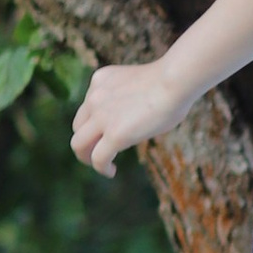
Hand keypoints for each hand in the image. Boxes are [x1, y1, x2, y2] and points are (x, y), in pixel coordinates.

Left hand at [71, 60, 190, 174]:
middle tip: (99, 154)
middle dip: (86, 143)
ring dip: (87, 158)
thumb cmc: (172, 83)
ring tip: (102, 167)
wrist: (174, 81)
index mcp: (100, 81)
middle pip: (78, 127)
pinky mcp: (114, 134)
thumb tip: (141, 115)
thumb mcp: (140, 85)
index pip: (88, 108)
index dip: (95, 124)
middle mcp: (94, 97)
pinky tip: (111, 172)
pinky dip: (102, 168)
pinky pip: (98, 158)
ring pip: (79, 144)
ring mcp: (101, 116)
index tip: (110, 134)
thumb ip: (130, 98)